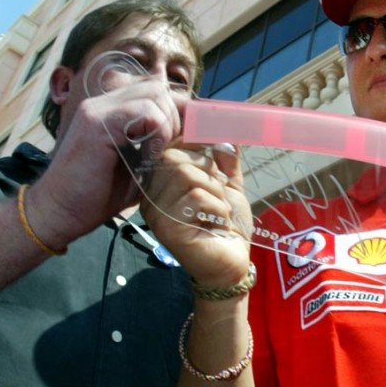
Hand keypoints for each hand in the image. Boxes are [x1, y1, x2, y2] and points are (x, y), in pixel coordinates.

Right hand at [28, 79, 184, 246]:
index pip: (156, 91)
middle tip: (171, 149)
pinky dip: (157, 133)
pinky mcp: (97, 123)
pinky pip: (145, 112)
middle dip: (176, 117)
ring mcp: (97, 109)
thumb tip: (193, 137)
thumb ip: (157, 146)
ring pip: (155, 95)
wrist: (59, 213)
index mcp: (111, 109)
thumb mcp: (137, 166)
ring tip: (157, 155)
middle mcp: (103, 102)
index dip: (178, 110)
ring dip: (167, 126)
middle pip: (159, 88)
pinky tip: (149, 157)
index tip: (189, 136)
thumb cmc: (96, 195)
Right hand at [140, 141, 251, 288]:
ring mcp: (156, 212)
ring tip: (219, 211)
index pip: (171, 145)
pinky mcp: (167, 228)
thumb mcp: (228, 184)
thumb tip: (227, 125)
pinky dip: (216, 207)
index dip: (196, 139)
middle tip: (219, 192)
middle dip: (208, 169)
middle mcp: (152, 195)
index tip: (219, 147)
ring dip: (215, 191)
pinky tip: (217, 222)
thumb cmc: (228, 224)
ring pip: (186, 174)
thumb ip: (225, 157)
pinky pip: (195, 197)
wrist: (232, 262)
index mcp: (162, 181)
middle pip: (175, 156)